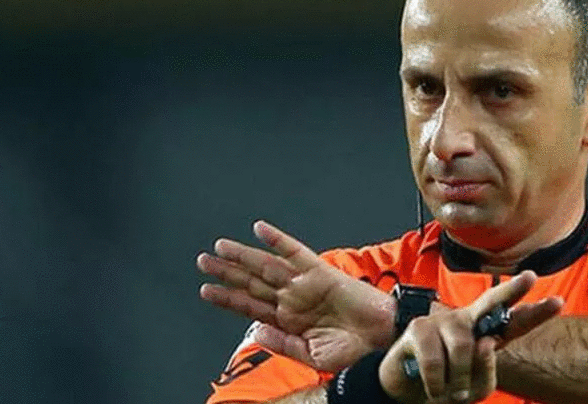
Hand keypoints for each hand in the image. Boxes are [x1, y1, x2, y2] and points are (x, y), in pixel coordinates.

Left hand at [197, 220, 394, 371]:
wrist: (384, 340)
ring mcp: (304, 284)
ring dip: (243, 256)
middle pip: (252, 282)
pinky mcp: (320, 272)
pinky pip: (295, 252)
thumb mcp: (312, 356)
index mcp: (289, 320)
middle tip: (203, 262)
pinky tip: (260, 230)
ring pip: (267, 265)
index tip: (206, 290)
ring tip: (219, 248)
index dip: (228, 298)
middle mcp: (292, 299)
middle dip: (227, 272)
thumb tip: (254, 332)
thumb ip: (283, 343)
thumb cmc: (354, 351)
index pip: (251, 305)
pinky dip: (277, 240)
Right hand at [378, 271, 561, 403]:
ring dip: (458, 381)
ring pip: (464, 349)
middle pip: (492, 301)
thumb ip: (485, 369)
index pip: (513, 322)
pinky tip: (433, 389)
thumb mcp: (474, 387)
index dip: (535, 313)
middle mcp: (467, 321)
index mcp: (485, 334)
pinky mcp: (419, 328)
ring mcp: (443, 321)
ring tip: (450, 392)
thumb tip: (483, 343)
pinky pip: (436, 361)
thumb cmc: (446, 383)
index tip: (557, 302)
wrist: (407, 389)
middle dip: (513, 290)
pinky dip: (437, 385)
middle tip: (530, 277)